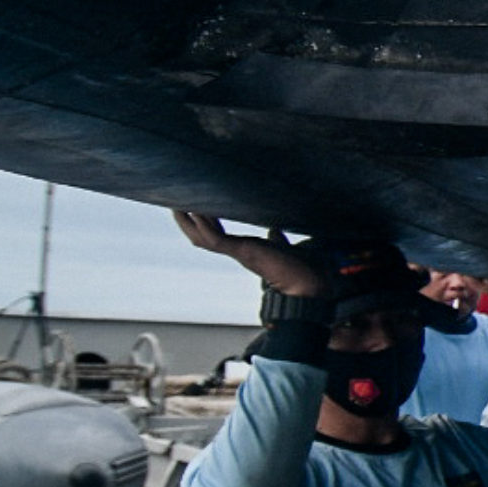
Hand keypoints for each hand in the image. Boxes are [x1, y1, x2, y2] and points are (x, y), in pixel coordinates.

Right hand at [174, 212, 328, 297]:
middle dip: (187, 222)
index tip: (194, 206)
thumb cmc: (302, 268)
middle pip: (201, 238)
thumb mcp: (284, 248)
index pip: (216, 237)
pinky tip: (197, 211)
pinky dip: (205, 226)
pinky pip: (216, 239)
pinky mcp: (244, 252)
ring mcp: (240, 253)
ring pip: (203, 239)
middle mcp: (238, 252)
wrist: (312, 285)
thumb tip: (275, 231)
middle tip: (174, 202)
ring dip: (189, 221)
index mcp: (245, 250)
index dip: (202, 224)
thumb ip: (277, 240)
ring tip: (178, 203)